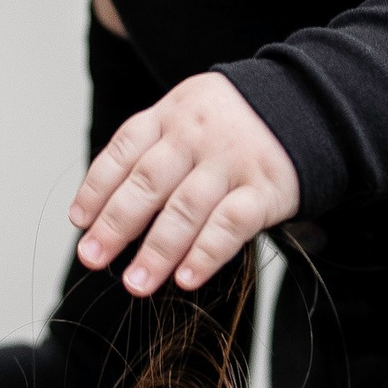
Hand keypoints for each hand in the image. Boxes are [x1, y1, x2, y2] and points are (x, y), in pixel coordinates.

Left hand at [70, 70, 299, 296]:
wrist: (309, 103)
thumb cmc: (234, 122)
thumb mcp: (188, 115)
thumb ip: (152, 150)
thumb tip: (103, 208)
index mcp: (170, 115)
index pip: (122, 152)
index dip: (96, 188)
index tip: (79, 222)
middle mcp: (196, 136)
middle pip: (147, 183)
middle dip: (115, 225)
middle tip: (92, 258)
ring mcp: (231, 161)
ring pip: (186, 208)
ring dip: (157, 250)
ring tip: (136, 283)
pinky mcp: (265, 188)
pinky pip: (231, 224)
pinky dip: (206, 253)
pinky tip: (185, 278)